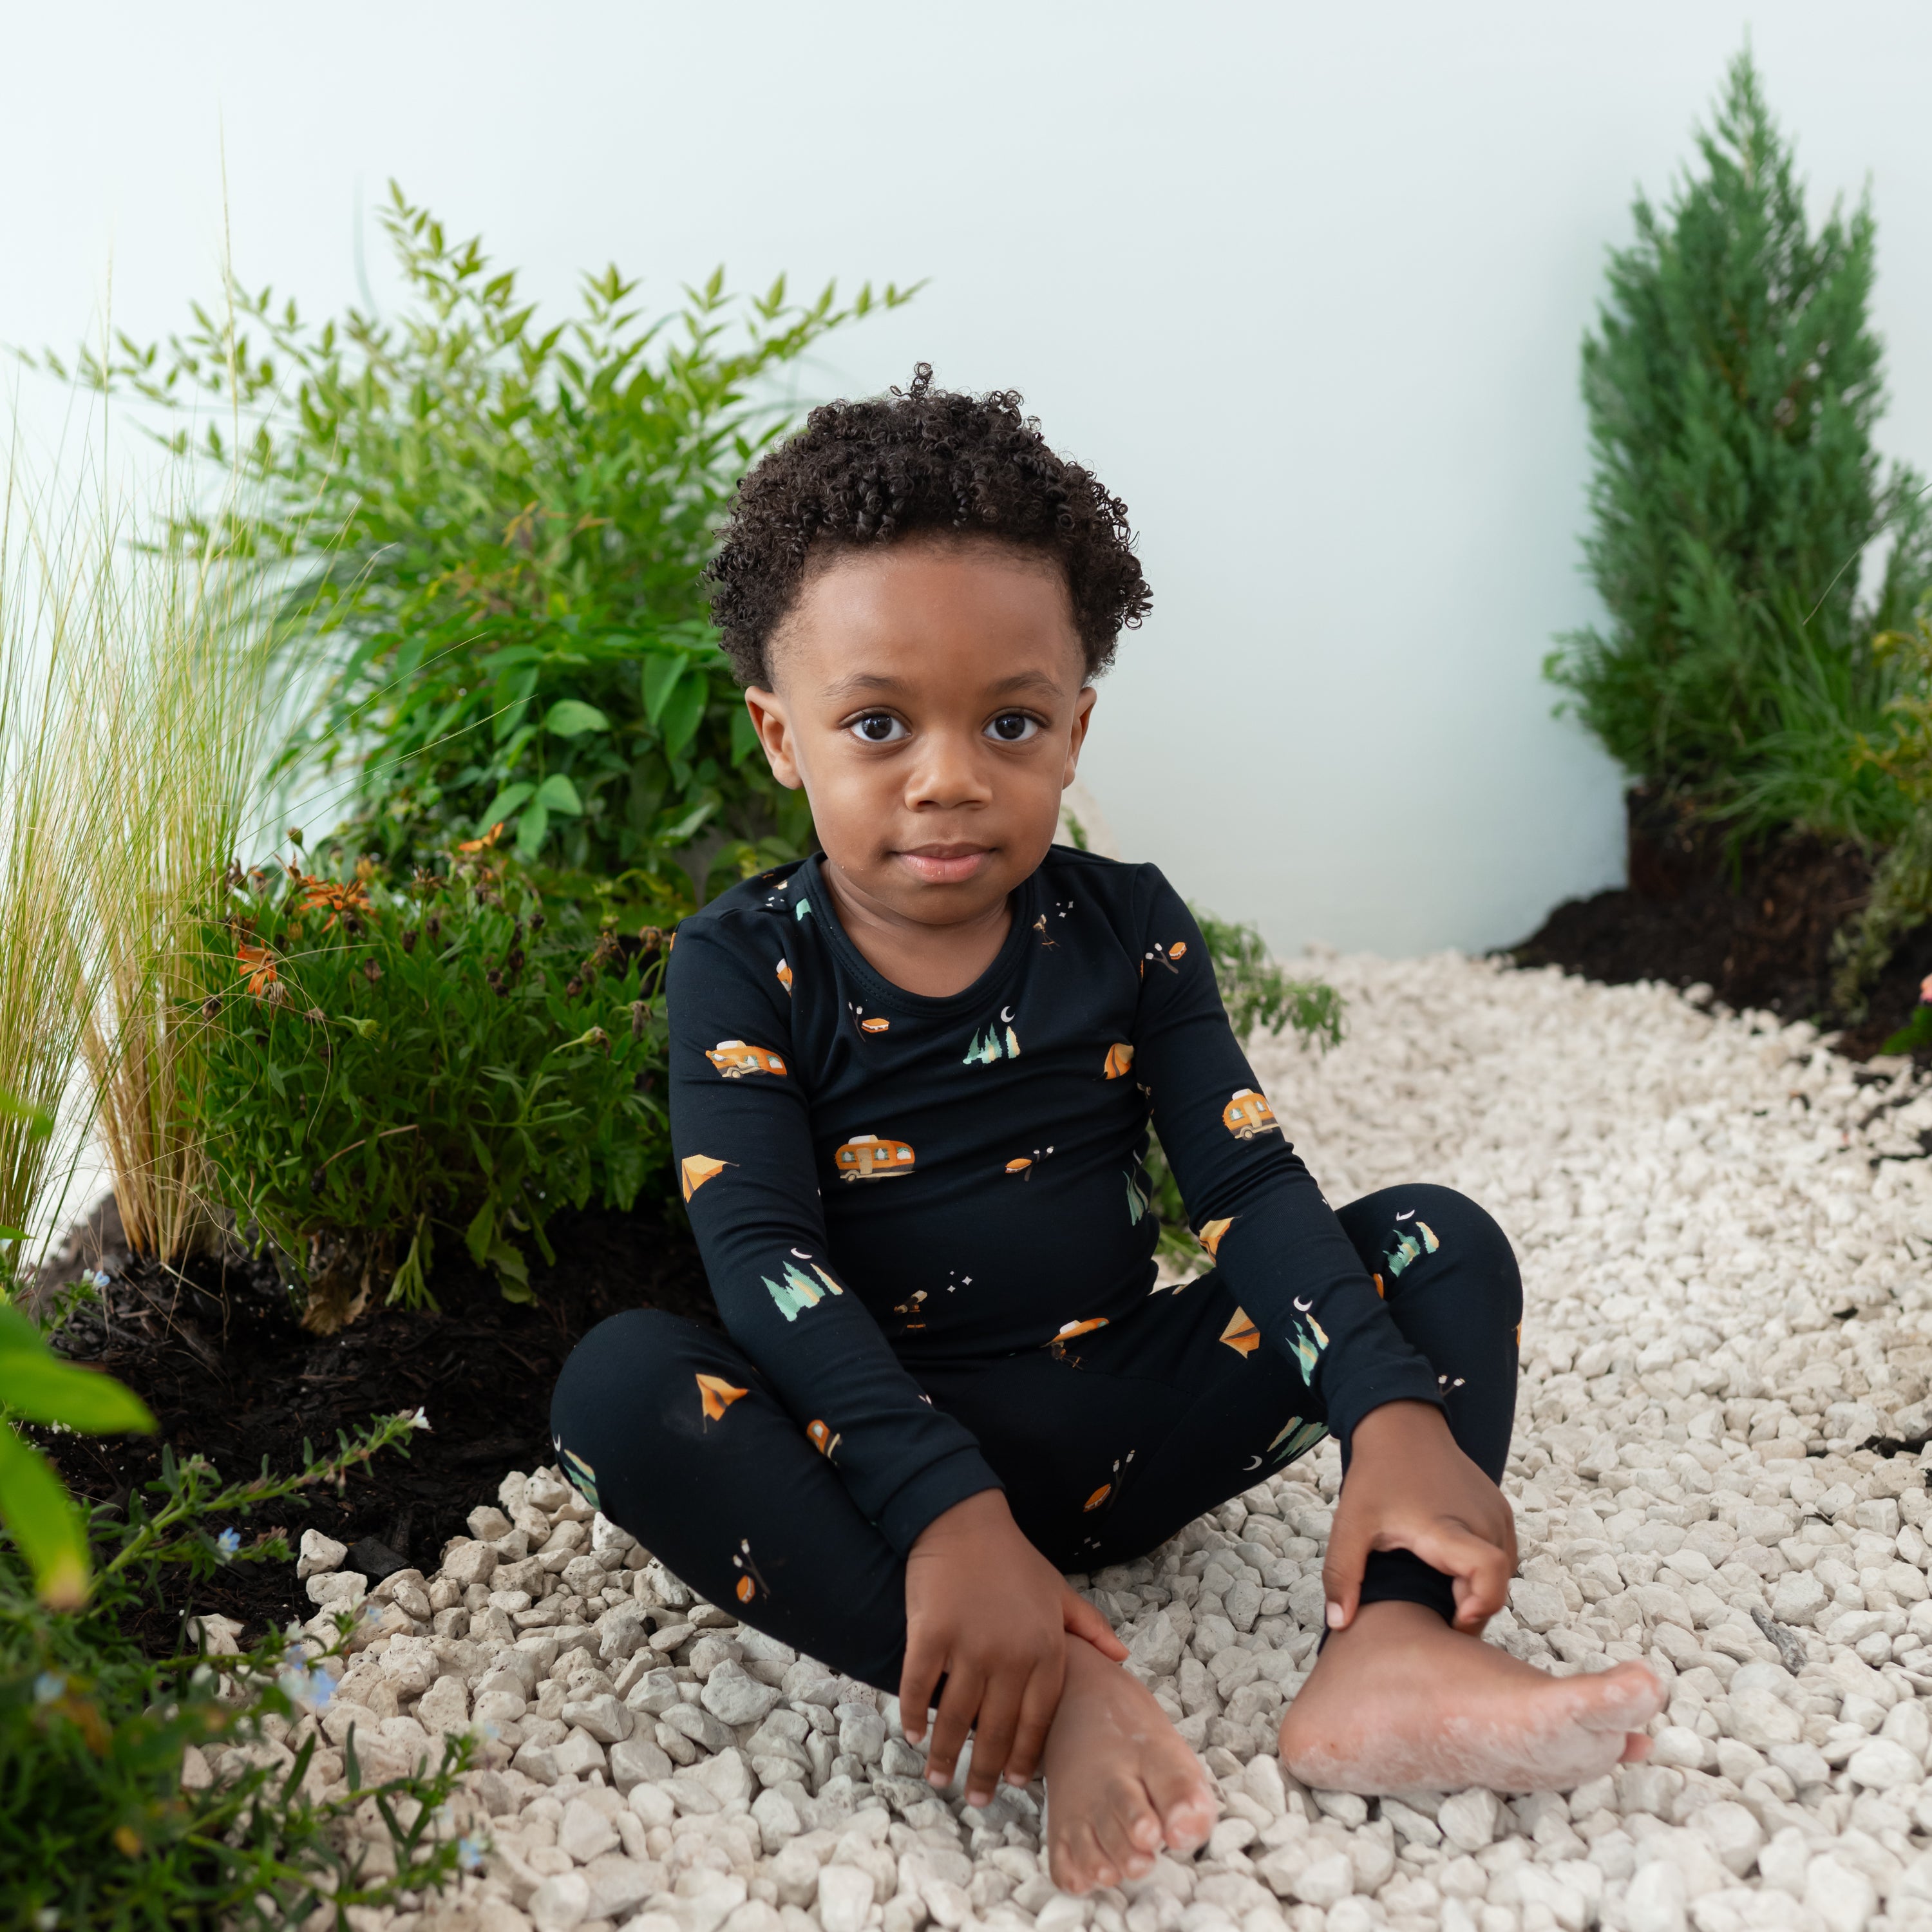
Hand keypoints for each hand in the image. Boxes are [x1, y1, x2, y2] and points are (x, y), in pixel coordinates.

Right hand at [901, 1489, 1127, 1804]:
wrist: (963, 1520)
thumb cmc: (1013, 1559)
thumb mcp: (1058, 1591)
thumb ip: (1089, 1627)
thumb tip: (1121, 1658)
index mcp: (1046, 1649)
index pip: (1039, 1721)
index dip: (1026, 1756)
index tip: (1018, 1783)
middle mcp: (1011, 1654)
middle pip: (998, 1730)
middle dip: (986, 1772)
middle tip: (976, 1798)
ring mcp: (969, 1646)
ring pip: (957, 1718)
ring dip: (946, 1755)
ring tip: (939, 1778)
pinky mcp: (931, 1634)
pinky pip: (919, 1688)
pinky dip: (914, 1716)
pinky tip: (913, 1735)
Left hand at [1324, 1400, 1515, 1635]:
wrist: (1401, 1425)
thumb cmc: (1377, 1474)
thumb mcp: (1350, 1524)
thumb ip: (1342, 1574)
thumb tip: (1340, 1623)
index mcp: (1449, 1527)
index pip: (1490, 1574)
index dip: (1479, 1606)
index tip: (1451, 1618)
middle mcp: (1484, 1520)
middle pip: (1496, 1585)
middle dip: (1469, 1609)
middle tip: (1433, 1614)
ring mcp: (1496, 1514)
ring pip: (1502, 1573)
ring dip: (1476, 1589)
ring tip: (1439, 1590)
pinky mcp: (1499, 1509)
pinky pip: (1502, 1554)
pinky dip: (1483, 1570)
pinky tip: (1450, 1569)